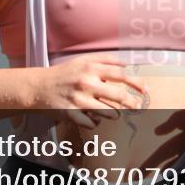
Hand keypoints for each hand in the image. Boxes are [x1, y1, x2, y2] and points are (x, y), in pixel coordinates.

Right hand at [34, 55, 148, 129]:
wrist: (38, 86)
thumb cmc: (64, 73)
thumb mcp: (83, 60)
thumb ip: (105, 60)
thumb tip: (126, 64)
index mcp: (90, 68)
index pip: (120, 75)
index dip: (136, 83)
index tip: (146, 90)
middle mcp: (86, 83)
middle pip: (118, 96)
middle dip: (132, 103)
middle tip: (138, 107)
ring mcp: (78, 100)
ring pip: (108, 113)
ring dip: (114, 114)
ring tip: (112, 112)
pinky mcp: (71, 114)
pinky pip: (92, 124)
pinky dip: (95, 122)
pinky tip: (91, 117)